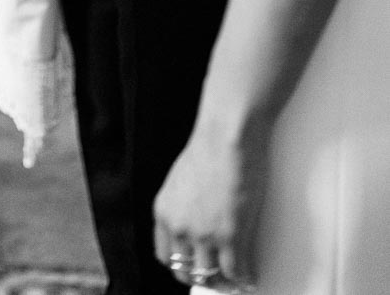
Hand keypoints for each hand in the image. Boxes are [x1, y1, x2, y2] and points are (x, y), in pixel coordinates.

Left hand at [153, 117, 268, 292]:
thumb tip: (195, 220)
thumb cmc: (209, 148)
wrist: (226, 135)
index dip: (181, 266)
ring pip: (212, 276)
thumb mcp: (181, 179)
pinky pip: (237, 272)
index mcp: (163, 212)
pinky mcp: (231, 235)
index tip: (194, 267)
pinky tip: (251, 276)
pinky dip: (246, 279)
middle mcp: (180, 227)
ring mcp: (205, 235)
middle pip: (186, 272)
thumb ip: (182, 205)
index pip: (165, 256)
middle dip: (203, 278)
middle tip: (218, 278)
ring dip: (226, 283)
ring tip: (237, 280)